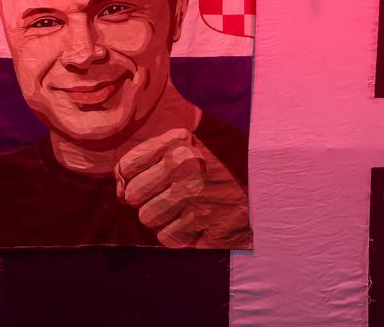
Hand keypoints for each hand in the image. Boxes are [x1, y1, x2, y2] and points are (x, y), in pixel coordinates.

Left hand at [115, 127, 250, 247]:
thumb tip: (118, 188)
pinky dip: (181, 235)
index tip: (144, 181)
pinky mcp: (210, 227)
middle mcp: (186, 169)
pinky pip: (172, 240)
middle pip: (133, 197)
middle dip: (146, 199)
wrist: (265, 177)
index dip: (130, 179)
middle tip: (168, 195)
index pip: (126, 167)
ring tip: (183, 208)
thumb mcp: (186, 144)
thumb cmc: (217, 162)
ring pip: (150, 221)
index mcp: (178, 143)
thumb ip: (149, 157)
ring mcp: (199, 200)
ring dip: (162, 218)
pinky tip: (196, 223)